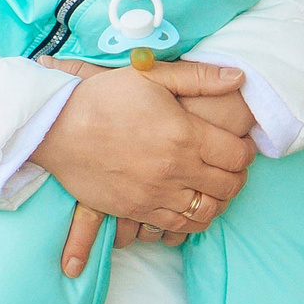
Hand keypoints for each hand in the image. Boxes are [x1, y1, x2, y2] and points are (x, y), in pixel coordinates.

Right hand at [33, 54, 255, 272]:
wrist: (56, 129)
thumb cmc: (104, 98)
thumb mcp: (151, 76)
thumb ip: (199, 77)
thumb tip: (240, 77)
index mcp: (183, 134)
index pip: (237, 155)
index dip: (246, 151)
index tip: (240, 145)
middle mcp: (174, 169)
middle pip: (228, 186)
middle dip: (237, 177)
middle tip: (231, 167)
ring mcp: (155, 194)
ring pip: (207, 211)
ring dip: (218, 201)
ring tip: (212, 187)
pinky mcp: (136, 211)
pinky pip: (178, 226)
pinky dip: (193, 219)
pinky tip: (190, 205)